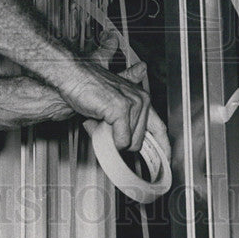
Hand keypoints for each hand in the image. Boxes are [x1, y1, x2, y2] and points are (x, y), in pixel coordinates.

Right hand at [65, 31, 170, 160]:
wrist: (73, 76)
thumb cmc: (90, 87)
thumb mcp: (113, 102)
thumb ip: (126, 113)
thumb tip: (128, 129)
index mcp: (142, 99)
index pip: (160, 128)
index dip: (163, 147)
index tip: (164, 161)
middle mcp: (141, 100)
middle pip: (140, 141)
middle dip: (122, 142)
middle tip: (106, 129)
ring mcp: (132, 103)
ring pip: (129, 143)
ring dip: (111, 139)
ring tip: (99, 122)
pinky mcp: (121, 109)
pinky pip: (121, 140)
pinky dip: (108, 140)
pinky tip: (98, 124)